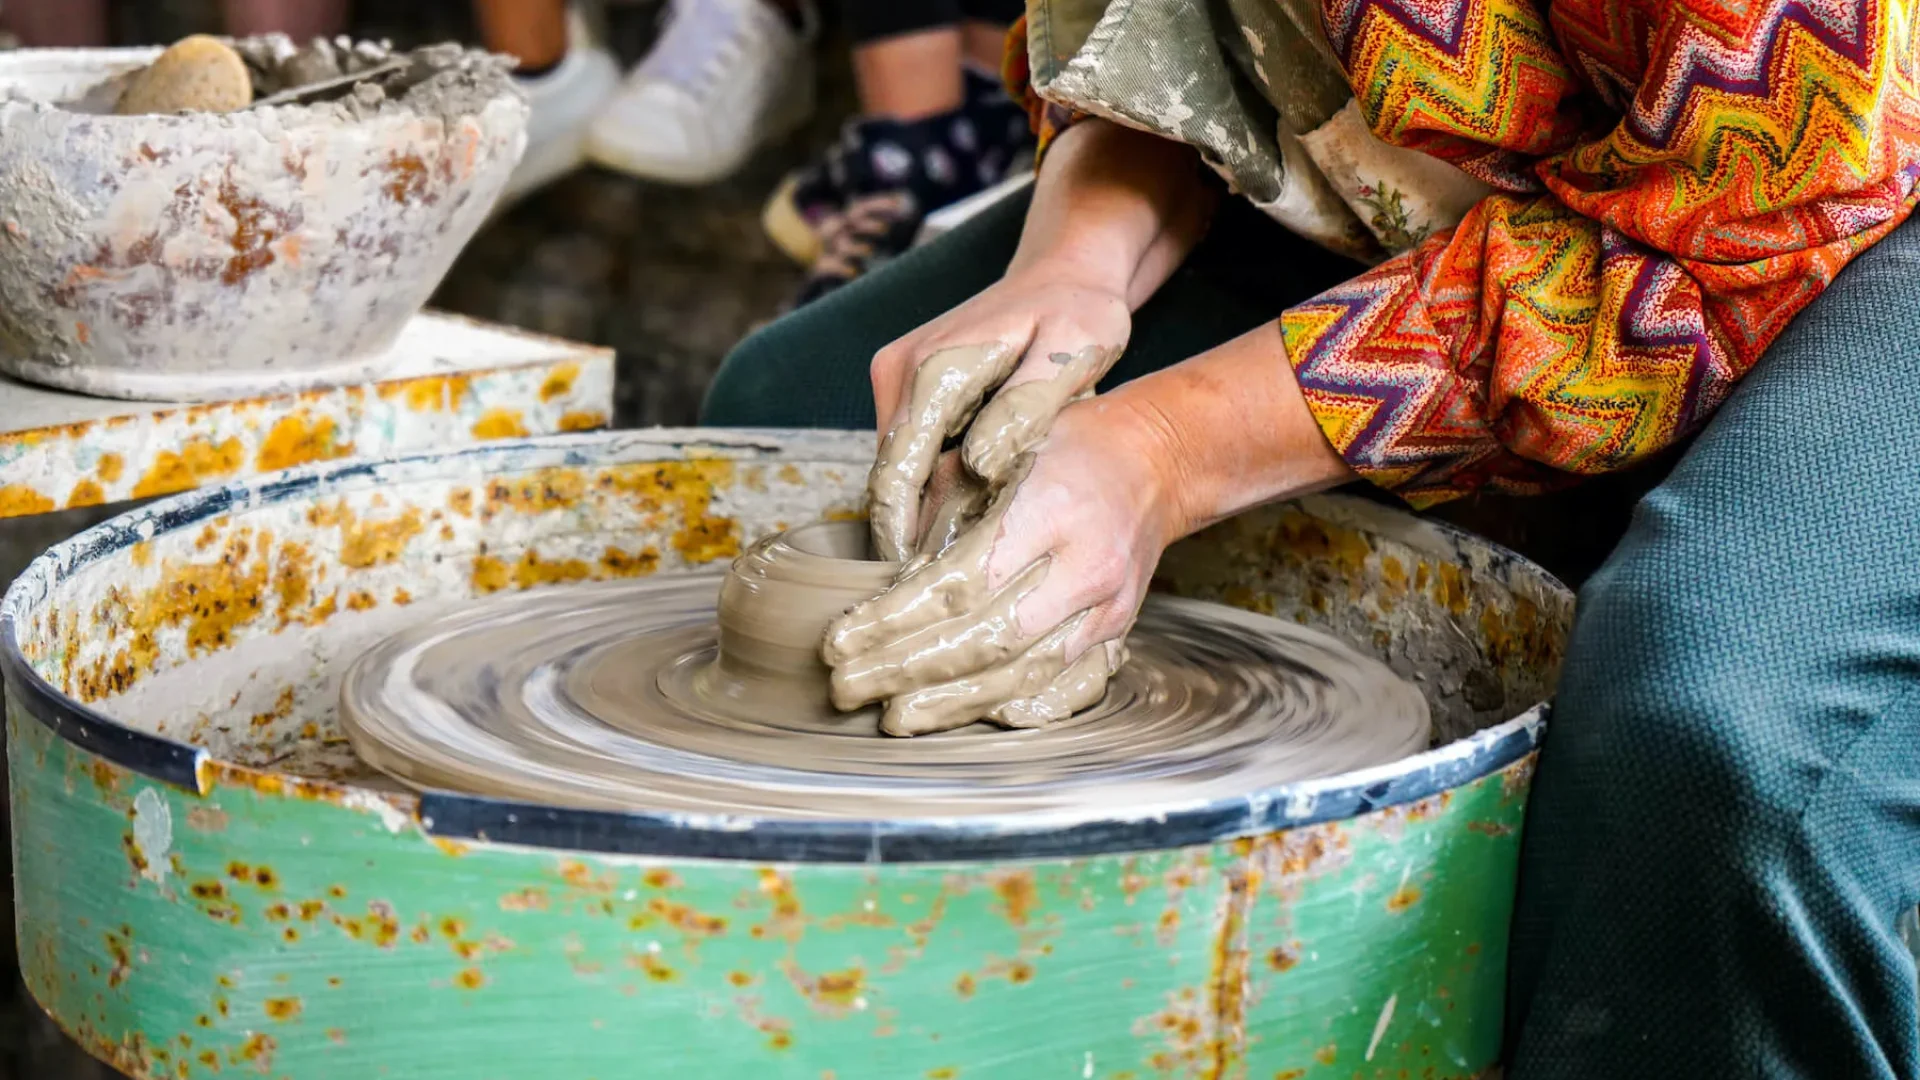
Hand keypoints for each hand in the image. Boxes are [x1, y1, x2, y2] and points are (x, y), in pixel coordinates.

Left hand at [829, 320, 1358, 736]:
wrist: (1157, 460)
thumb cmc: (1064, 446)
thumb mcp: (996, 452)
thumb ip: (942, 516)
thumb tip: (887, 584)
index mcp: (1050, 507)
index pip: (959, 582)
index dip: (893, 620)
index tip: (841, 640)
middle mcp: (1085, 566)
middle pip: (985, 639)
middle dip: (906, 670)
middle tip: (847, 688)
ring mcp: (1108, 608)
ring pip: (1022, 674)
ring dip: (950, 702)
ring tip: (893, 715)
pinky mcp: (1117, 633)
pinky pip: (1061, 686)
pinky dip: (1009, 706)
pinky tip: (965, 716)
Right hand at [865, 258, 1131, 562]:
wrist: (1064, 273)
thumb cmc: (1077, 313)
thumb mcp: (1072, 353)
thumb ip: (1026, 408)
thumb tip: (980, 466)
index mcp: (930, 367)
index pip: (896, 472)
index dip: (903, 538)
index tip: (924, 591)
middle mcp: (898, 373)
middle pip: (887, 479)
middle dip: (907, 540)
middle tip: (944, 601)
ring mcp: (898, 381)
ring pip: (895, 473)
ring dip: (918, 521)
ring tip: (956, 579)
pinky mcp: (910, 392)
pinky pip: (910, 458)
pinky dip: (930, 495)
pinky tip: (966, 532)